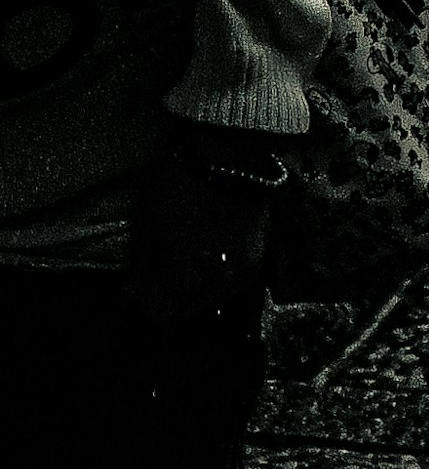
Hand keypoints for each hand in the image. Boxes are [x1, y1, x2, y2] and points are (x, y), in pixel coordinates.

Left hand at [124, 138, 273, 327]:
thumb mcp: (147, 221)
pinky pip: (233, 284)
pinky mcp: (257, 258)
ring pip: (211, 300)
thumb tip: (131, 294)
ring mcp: (240, 273)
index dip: (147, 297)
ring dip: (196, 289)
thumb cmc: (180, 186)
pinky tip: (213, 255)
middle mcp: (214, 284)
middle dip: (171, 295)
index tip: (145, 279)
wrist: (232, 156)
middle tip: (165, 267)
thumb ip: (140, 264)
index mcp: (183, 277)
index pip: (158, 312)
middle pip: (184, 309)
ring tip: (190, 260)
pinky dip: (220, 277)